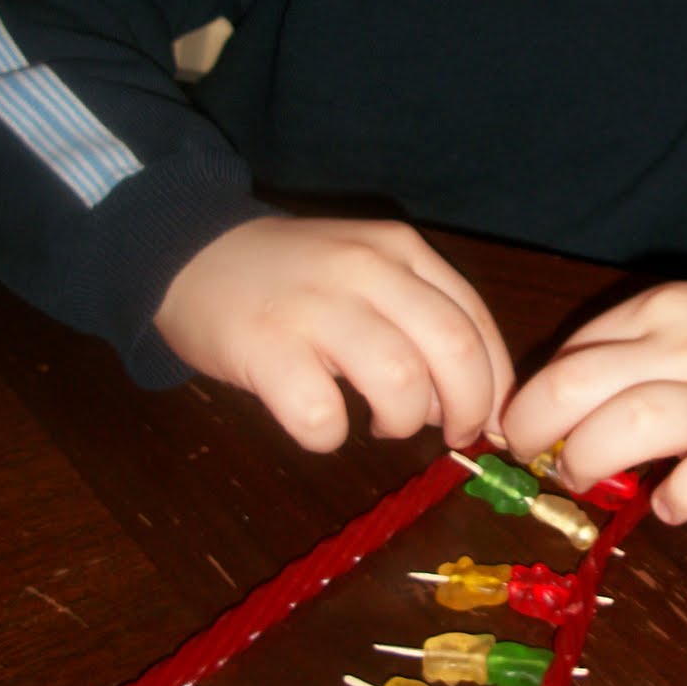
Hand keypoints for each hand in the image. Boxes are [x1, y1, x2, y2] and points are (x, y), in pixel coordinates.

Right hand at [153, 215, 513, 452]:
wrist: (191, 252)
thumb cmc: (292, 278)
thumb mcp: (366, 271)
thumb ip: (420, 318)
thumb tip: (472, 402)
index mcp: (400, 250)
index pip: (474, 320)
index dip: (495, 383)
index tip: (489, 420)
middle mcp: (366, 269)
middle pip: (453, 349)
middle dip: (468, 409)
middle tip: (451, 435)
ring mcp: (314, 306)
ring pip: (400, 382)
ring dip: (404, 421)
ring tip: (383, 423)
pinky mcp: (264, 347)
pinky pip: (321, 414)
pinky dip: (330, 435)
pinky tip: (320, 423)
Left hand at [500, 282, 686, 522]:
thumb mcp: (673, 336)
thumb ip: (615, 361)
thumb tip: (534, 418)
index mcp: (659, 312)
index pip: (570, 354)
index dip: (533, 403)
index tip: (528, 436)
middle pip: (580, 383)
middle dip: (538, 430)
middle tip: (545, 462)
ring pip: (638, 420)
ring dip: (592, 458)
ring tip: (588, 482)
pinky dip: (683, 495)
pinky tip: (671, 505)